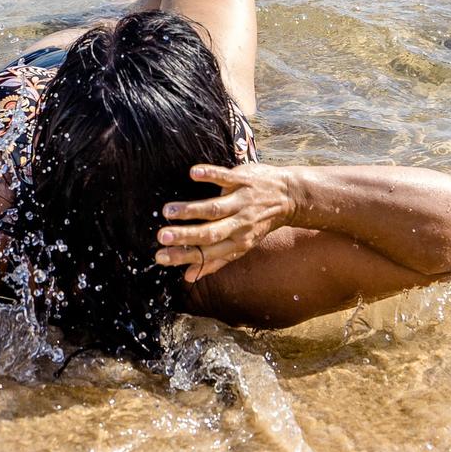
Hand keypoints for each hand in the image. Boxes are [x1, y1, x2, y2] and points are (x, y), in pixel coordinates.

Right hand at [155, 162, 296, 282]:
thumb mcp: (242, 246)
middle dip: (185, 236)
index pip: (206, 252)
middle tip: (161, 237)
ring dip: (191, 210)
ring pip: (214, 208)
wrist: (290, 196)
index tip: (160, 257)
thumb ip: (215, 261)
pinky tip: (193, 174)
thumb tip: (188, 277)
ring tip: (168, 210)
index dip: (183, 256)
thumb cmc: (260, 223)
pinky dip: (210, 176)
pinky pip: (225, 177)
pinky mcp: (243, 180)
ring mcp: (241, 201)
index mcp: (237, 242)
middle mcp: (239, 224)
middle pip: (209, 233)